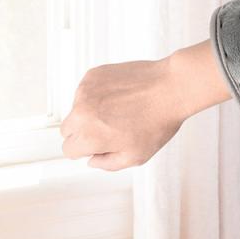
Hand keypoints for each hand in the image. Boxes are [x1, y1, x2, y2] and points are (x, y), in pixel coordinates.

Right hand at [60, 55, 185, 170]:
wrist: (171, 87)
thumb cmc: (158, 120)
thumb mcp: (135, 157)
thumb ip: (107, 164)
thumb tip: (94, 159)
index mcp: (89, 136)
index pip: (68, 149)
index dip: (86, 150)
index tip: (98, 145)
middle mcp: (82, 111)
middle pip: (68, 129)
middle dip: (84, 132)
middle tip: (109, 128)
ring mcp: (87, 90)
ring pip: (77, 107)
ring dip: (90, 111)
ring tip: (120, 109)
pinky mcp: (94, 74)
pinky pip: (87, 89)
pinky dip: (98, 93)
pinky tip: (120, 95)